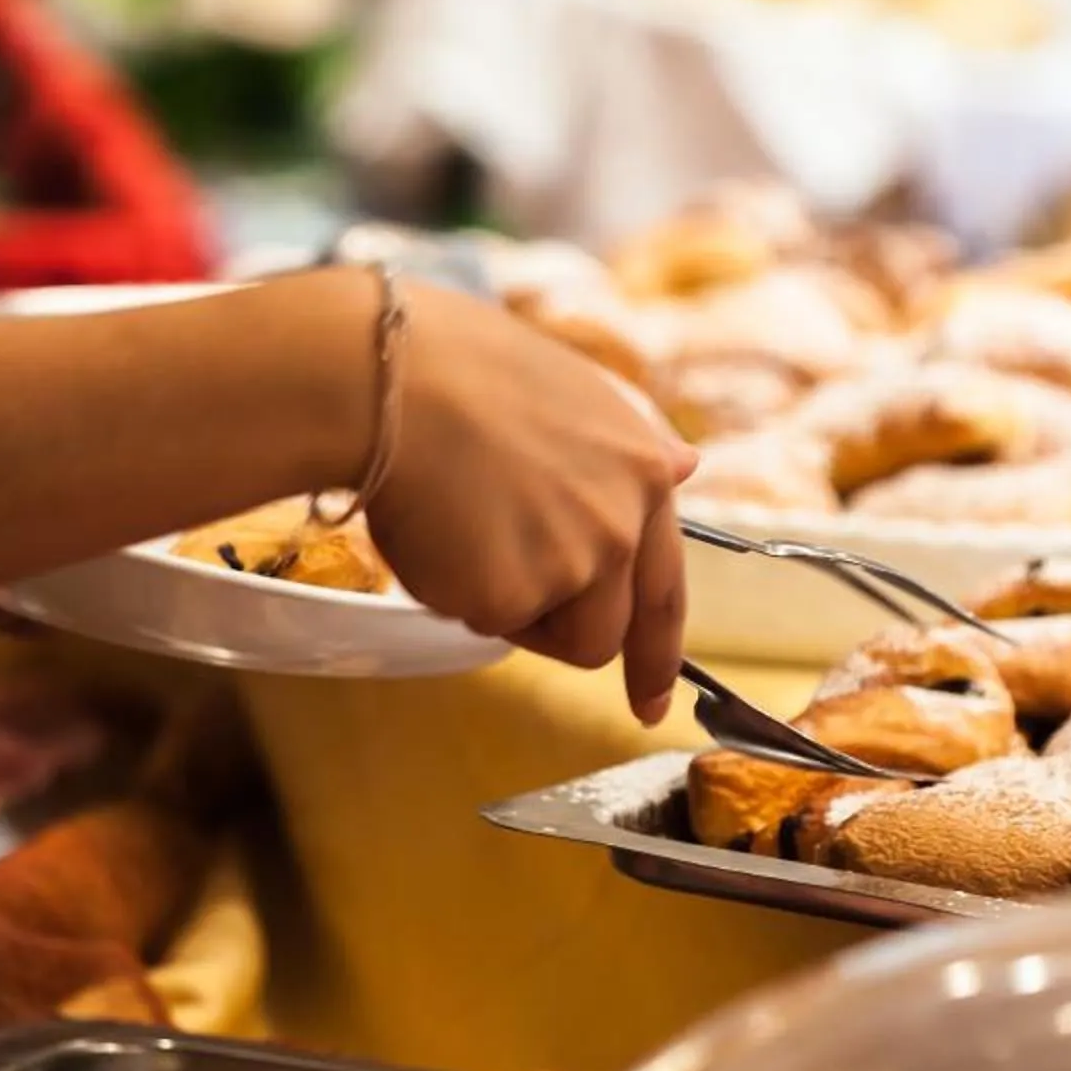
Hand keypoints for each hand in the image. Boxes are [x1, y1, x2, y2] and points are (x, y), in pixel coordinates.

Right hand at [361, 283, 697, 722]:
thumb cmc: (460, 368)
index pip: (665, 589)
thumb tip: (682, 466)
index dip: (657, 656)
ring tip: (461, 525)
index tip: (651, 703)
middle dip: (554, 627)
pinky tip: (432, 525)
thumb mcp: (571, 390)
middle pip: (601, 633)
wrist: (388, 379)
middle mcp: (620, 528)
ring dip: (502, 604)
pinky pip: (477, 620)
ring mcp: (570, 566)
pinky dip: (450, 588)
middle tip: (502, 597)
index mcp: (642, 474)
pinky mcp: (507, 596)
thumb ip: (628, 445)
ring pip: (536, 633)